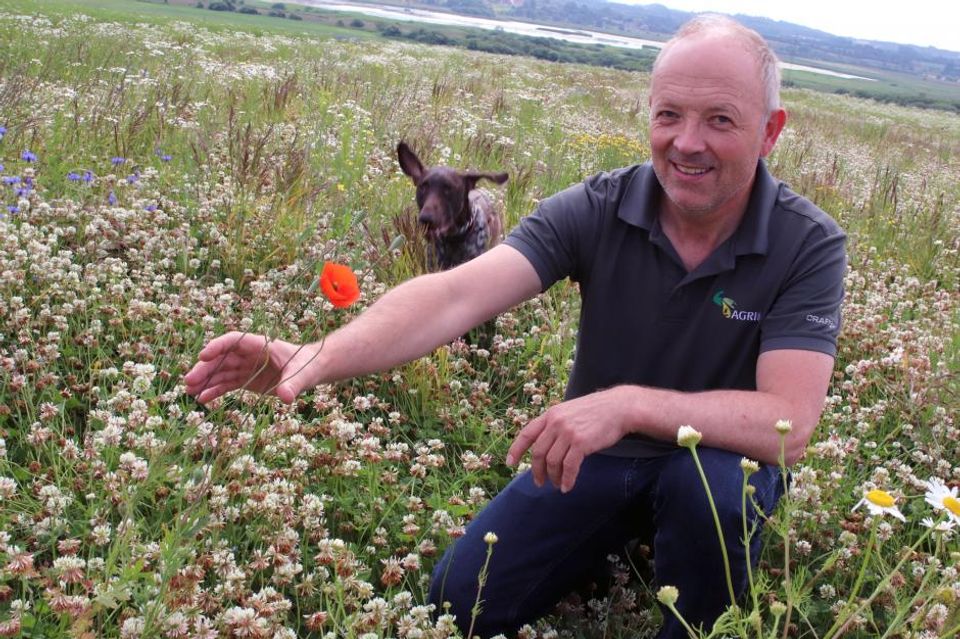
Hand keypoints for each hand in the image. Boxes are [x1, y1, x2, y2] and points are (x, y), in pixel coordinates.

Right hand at [184, 332, 320, 404]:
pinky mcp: (246, 380)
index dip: (218, 346)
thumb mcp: (303, 374)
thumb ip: (293, 384)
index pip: (235, 340)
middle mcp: (249, 354)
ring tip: (190, 392)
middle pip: (222, 358)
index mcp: (261, 345)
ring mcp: (246, 367)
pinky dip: (215, 390)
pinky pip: (227, 384)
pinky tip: (202, 398)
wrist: (310, 371)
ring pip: (221, 372)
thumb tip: (286, 397)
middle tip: (188, 381)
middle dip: (205, 368)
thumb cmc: (307, 366)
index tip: (203, 355)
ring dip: (205, 381)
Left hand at [505, 388, 630, 492]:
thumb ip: (556, 426)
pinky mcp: (581, 443)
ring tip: (557, 485)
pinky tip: (568, 487)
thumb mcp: (569, 412)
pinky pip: (569, 467)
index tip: (510, 463)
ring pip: (552, 462)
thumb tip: (546, 448)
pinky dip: (567, 479)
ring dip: (553, 477)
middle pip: (538, 452)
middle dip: (537, 471)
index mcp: (550, 414)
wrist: (619, 407)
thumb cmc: (596, 412)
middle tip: (540, 482)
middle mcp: (556, 422)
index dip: (516, 450)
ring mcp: (568, 432)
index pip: (526, 434)